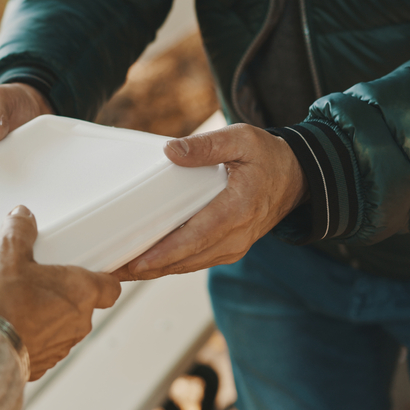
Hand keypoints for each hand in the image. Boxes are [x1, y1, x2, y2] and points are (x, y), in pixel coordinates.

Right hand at [0, 206, 121, 380]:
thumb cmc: (1, 302)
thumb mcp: (7, 253)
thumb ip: (19, 231)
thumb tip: (22, 217)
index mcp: (81, 292)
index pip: (111, 287)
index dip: (100, 278)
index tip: (85, 270)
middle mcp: (78, 322)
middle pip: (82, 305)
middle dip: (62, 294)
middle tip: (37, 281)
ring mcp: (61, 347)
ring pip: (62, 327)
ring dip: (46, 317)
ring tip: (18, 304)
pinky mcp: (41, 366)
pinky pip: (42, 346)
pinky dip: (30, 337)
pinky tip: (9, 325)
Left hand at [113, 124, 307, 281]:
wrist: (297, 178)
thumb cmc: (267, 156)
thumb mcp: (242, 138)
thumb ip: (207, 145)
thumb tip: (171, 151)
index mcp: (238, 208)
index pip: (197, 236)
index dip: (166, 252)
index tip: (138, 262)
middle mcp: (237, 235)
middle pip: (186, 259)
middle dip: (148, 267)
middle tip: (111, 270)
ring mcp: (234, 247)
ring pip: (188, 265)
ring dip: (155, 270)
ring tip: (119, 270)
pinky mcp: (229, 250)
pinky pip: (195, 261)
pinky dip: (169, 265)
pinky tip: (144, 264)